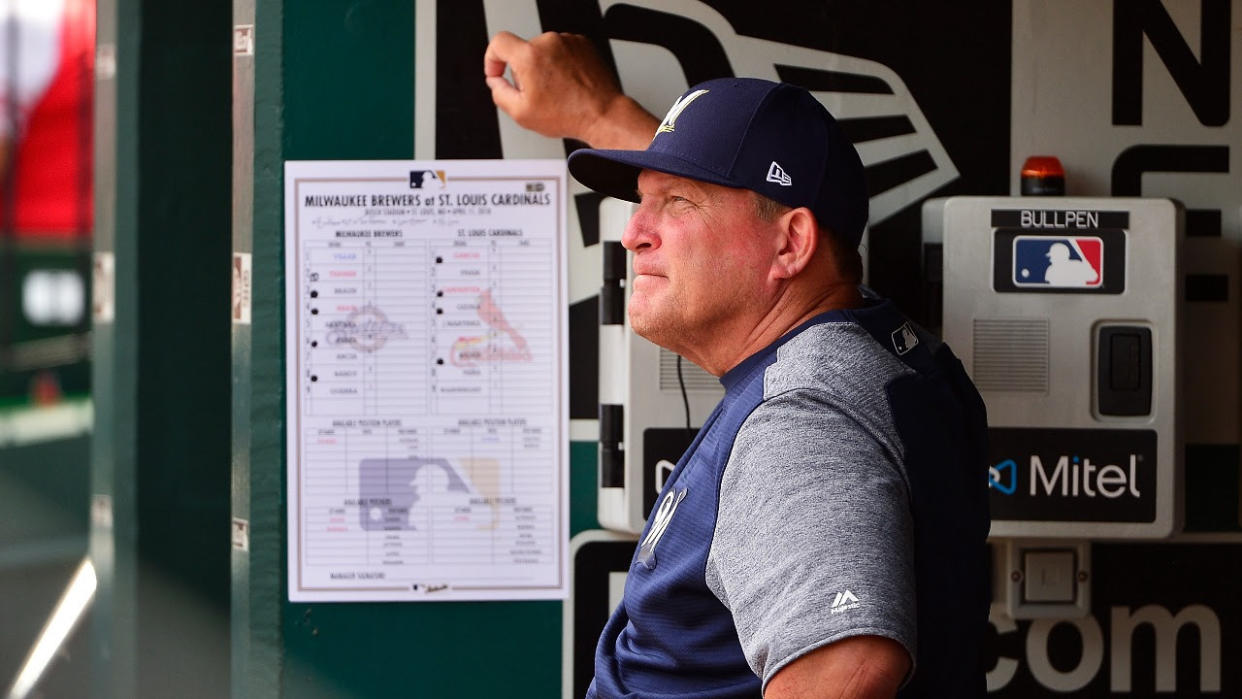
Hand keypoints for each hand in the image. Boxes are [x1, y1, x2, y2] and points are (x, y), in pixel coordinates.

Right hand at [483, 31, 657, 148]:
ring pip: (543, 51)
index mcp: (530, 56)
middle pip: (523, 50)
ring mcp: (568, 41)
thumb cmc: (569, 114)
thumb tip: (495, 82)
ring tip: (557, 90)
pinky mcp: (582, 43)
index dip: (492, 58)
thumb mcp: (521, 113)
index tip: (497, 71)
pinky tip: (568, 83)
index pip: (498, 42)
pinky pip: (562, 50)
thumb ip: (499, 93)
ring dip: (544, 67)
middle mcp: (549, 43)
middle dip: (524, 71)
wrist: (602, 113)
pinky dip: (561, 64)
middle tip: (537, 93)